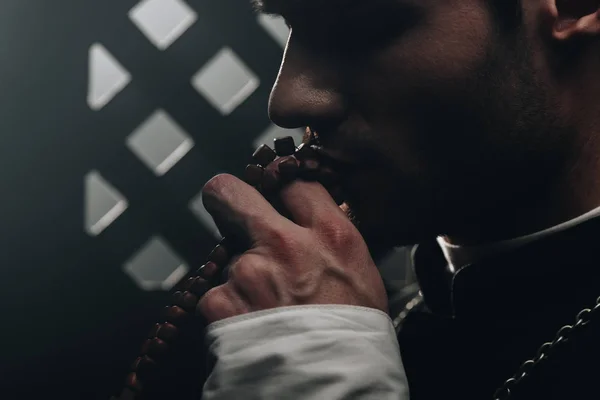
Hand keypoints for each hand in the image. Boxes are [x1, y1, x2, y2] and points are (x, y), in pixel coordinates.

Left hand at [197, 170, 387, 323]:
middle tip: (229, 206)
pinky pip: (216, 295)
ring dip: (241, 276)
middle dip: (226, 196)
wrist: (333, 389)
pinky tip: (251, 325)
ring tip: (266, 308)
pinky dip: (228, 309)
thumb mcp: (363, 276)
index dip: (280, 185)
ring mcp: (249, 271)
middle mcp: (285, 245)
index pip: (294, 182)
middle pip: (232, 193)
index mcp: (330, 235)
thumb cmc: (355, 338)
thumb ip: (334, 240)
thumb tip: (314, 223)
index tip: (275, 193)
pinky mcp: (221, 302)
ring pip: (228, 258)